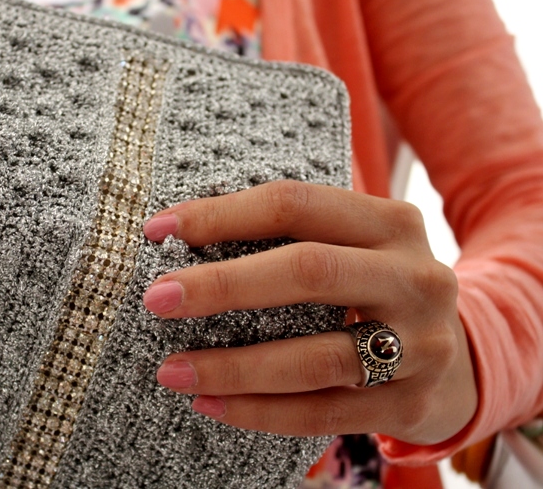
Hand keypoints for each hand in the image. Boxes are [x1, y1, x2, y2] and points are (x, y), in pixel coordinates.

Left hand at [142, 180, 476, 444]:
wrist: (462, 358)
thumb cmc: (377, 289)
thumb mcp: (356, 247)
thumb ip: (292, 238)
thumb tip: (182, 237)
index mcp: (392, 223)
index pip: (295, 205)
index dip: (221, 214)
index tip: (159, 229)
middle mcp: (415, 277)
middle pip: (307, 270)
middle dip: (222, 285)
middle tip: (157, 298)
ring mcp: (420, 345)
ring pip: (312, 357)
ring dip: (232, 366)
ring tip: (170, 369)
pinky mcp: (410, 403)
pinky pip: (322, 413)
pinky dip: (260, 412)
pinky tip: (210, 404)